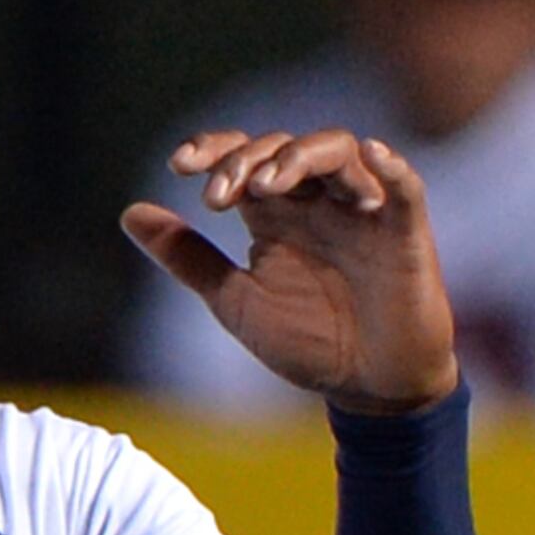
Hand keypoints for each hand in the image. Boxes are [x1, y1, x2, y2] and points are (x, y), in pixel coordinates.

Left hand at [122, 128, 462, 412]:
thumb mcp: (235, 300)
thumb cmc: (309, 341)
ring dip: (300, 158)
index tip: (177, 165)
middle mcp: (318, 200)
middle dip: (247, 162)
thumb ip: (188, 258)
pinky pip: (405, 187)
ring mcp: (363, 210)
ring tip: (267, 184)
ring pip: (338, 152)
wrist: (368, 386)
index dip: (214, 149)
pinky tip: (371, 154)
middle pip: (284, 148)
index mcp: (276, 212)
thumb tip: (129, 213)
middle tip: (219, 197)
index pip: (244, 158)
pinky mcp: (405, 230)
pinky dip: (391, 169)